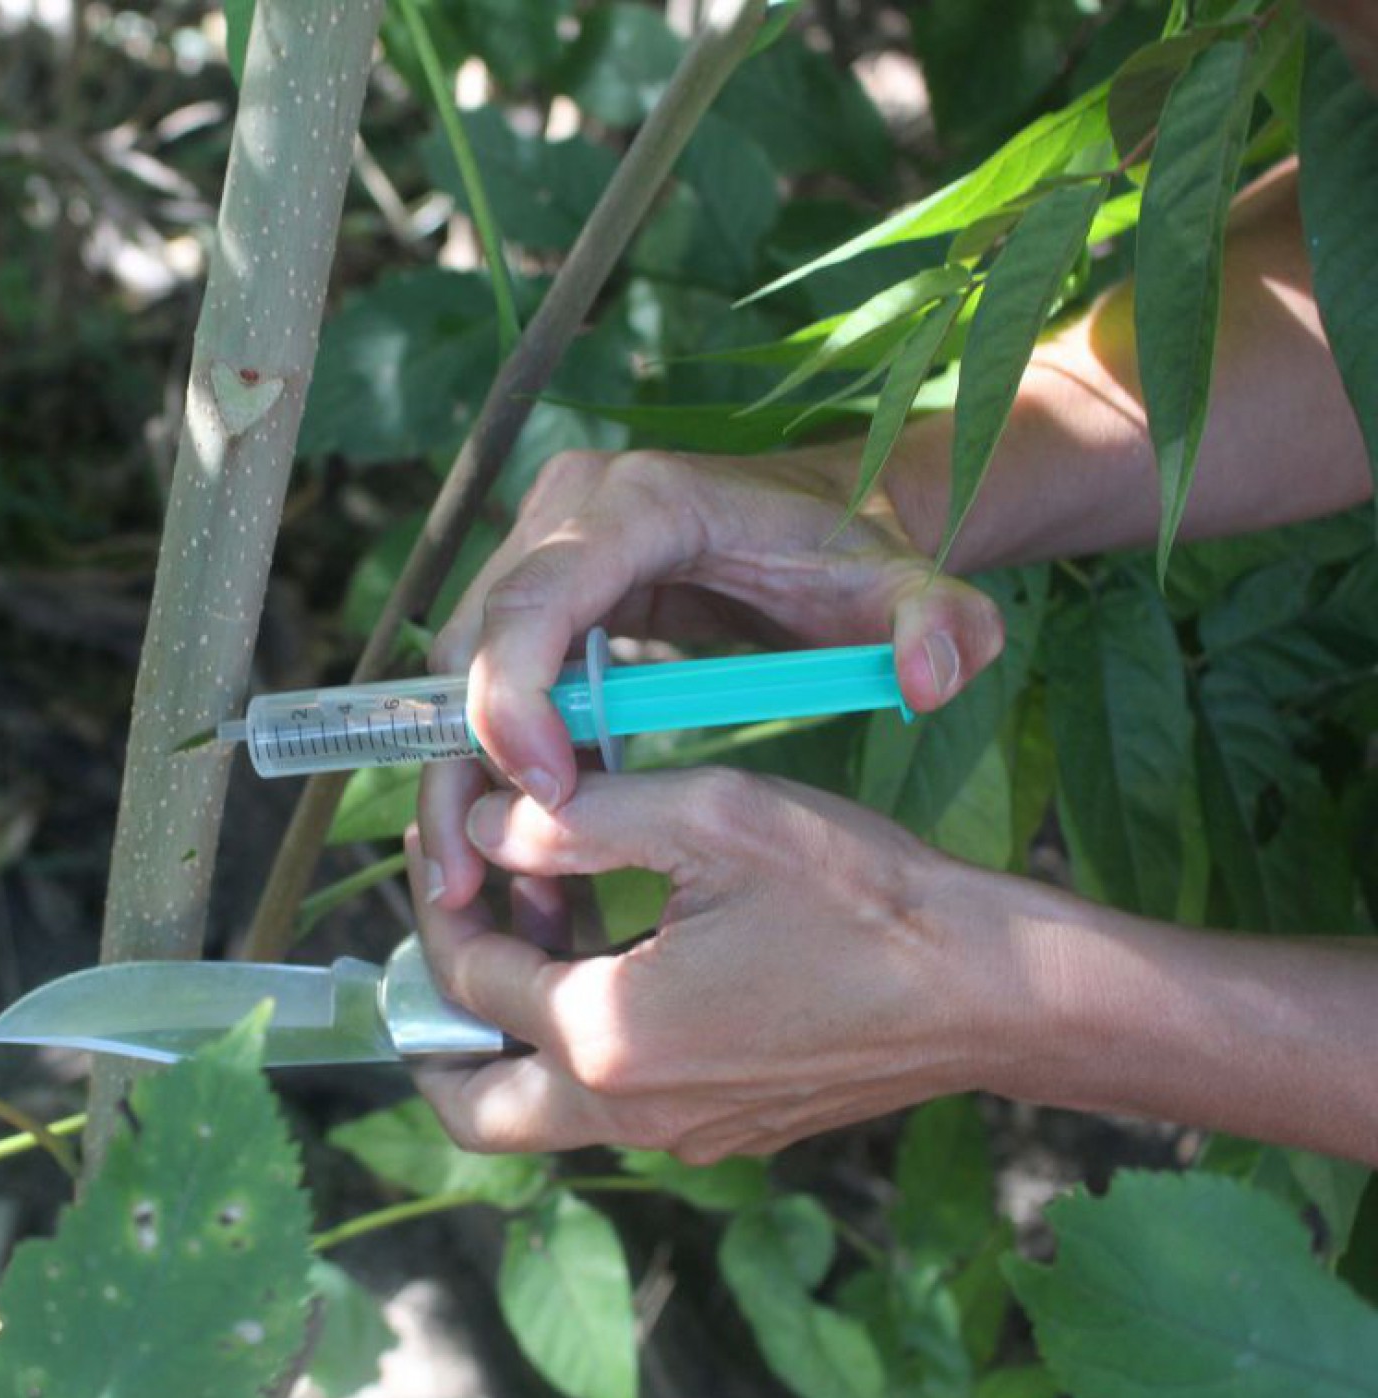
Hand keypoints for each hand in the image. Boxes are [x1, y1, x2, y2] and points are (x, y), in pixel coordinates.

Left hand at [401, 768, 1004, 1160]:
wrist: (992, 988)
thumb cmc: (863, 898)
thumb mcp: (710, 818)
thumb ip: (573, 817)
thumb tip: (480, 826)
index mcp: (609, 1038)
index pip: (467, 978)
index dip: (439, 898)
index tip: (443, 839)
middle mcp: (632, 1112)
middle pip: (474, 1107)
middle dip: (433, 1032)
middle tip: (439, 943)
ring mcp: (682, 1134)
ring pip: (545, 1108)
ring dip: (517, 1022)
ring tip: (541, 906)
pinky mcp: (725, 1128)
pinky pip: (618, 1101)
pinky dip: (588, 1033)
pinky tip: (621, 938)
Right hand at [416, 448, 1003, 908]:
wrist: (826, 520)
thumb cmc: (854, 556)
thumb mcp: (909, 588)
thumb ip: (942, 625)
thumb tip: (926, 676)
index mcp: (641, 502)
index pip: (534, 599)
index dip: (517, 700)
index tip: (548, 800)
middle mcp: (567, 511)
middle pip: (470, 645)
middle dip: (462, 769)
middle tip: (466, 883)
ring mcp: (540, 546)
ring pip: (458, 673)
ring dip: (460, 781)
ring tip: (474, 892)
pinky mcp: (534, 590)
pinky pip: (484, 684)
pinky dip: (489, 769)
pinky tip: (517, 852)